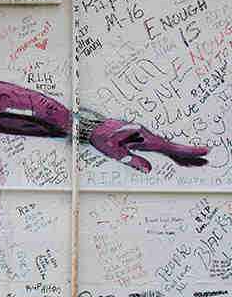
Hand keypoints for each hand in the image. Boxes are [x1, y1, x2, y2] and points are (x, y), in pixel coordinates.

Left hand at [89, 118, 208, 172]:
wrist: (90, 126)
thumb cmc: (99, 137)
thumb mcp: (113, 151)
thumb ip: (131, 160)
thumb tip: (149, 170)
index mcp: (142, 137)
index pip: (168, 146)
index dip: (186, 151)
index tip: (203, 151)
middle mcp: (146, 135)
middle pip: (172, 147)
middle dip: (189, 154)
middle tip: (206, 160)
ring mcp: (144, 136)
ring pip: (167, 147)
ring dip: (181, 155)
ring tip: (197, 163)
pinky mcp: (139, 138)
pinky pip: (159, 147)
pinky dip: (169, 153)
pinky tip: (175, 159)